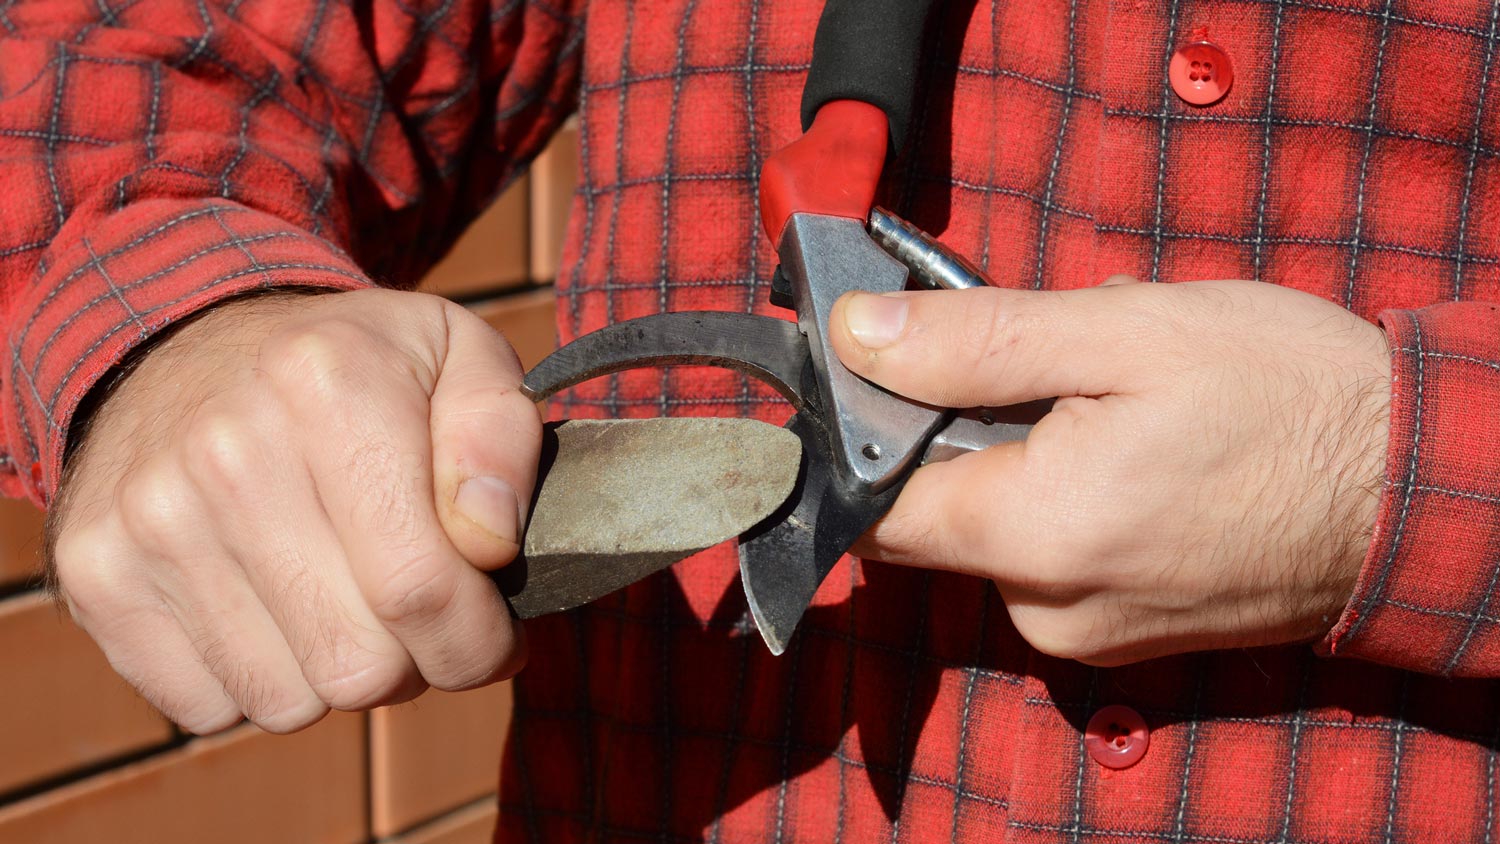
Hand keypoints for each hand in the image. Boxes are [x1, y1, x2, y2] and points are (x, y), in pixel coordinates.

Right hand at [49, 289, 539, 733]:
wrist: (189, 345)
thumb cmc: (354, 368)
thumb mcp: (456, 355)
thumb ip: (499, 438)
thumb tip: (487, 543)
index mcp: (327, 387)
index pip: (422, 587)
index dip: (477, 640)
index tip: (493, 634)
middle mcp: (224, 452)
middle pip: (357, 664)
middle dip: (416, 664)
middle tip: (419, 618)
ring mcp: (149, 519)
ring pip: (286, 701)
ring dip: (336, 677)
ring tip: (345, 604)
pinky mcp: (95, 574)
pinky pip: (207, 707)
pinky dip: (259, 681)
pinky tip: (273, 609)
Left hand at [830, 276, 1390, 665]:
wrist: (1422, 489)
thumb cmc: (1291, 398)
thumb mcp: (1127, 333)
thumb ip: (975, 340)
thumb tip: (858, 335)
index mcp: (1037, 534)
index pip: (872, 506)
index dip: (861, 434)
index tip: (890, 373)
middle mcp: (1048, 608)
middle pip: (936, 515)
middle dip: (970, 430)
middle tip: (1057, 368)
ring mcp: (1087, 635)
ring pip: (998, 530)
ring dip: (1029, 457)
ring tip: (1121, 407)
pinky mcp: (1122, 638)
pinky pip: (1051, 559)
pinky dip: (1069, 499)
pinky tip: (1140, 453)